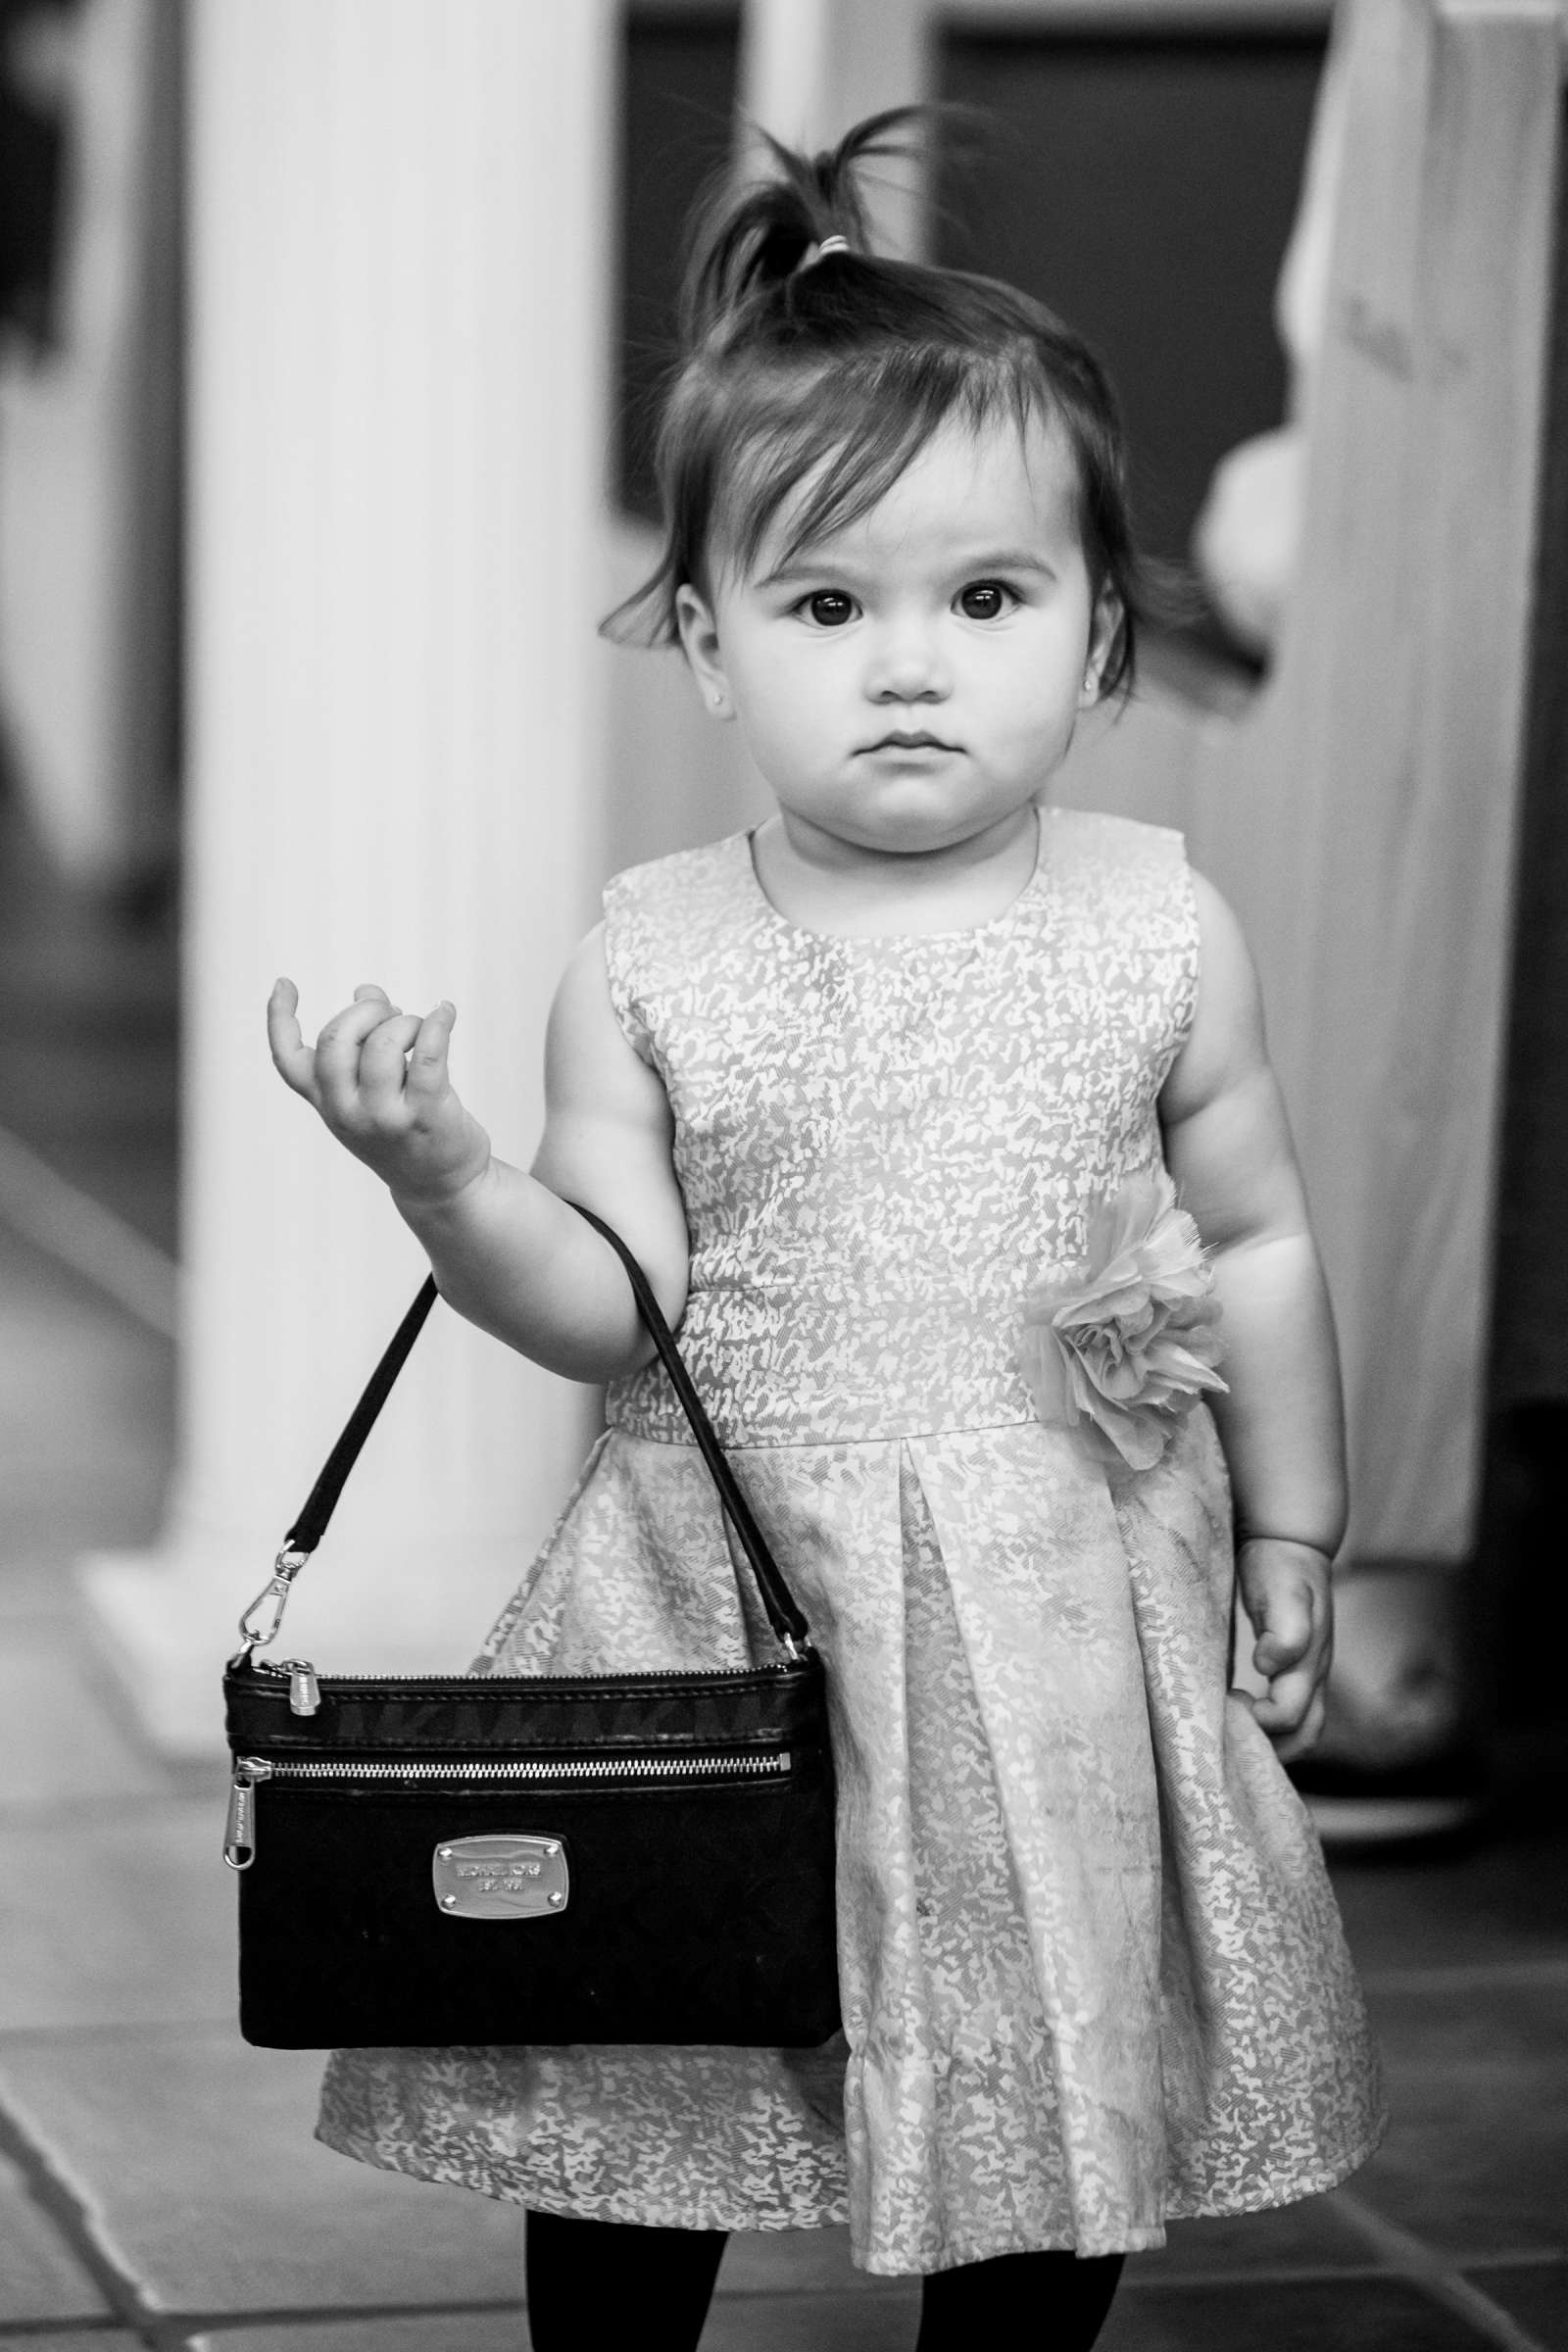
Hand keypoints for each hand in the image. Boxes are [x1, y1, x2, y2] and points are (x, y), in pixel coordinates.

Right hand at [267, 979, 491, 1208]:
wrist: (438, 1187)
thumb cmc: (404, 1126)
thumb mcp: (372, 1090)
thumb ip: (363, 1041)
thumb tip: (365, 990)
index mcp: (326, 1102)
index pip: (288, 1060)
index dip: (278, 1017)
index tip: (285, 982)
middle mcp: (346, 1112)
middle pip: (336, 1039)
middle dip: (367, 1010)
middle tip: (392, 1013)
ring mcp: (385, 1117)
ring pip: (384, 1044)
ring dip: (407, 1021)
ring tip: (422, 1027)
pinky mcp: (426, 1115)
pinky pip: (429, 1054)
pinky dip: (438, 1023)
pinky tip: (446, 1011)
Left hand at [1233, 1536, 1332, 1760]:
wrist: (1293, 1543)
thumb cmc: (1284, 1568)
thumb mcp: (1285, 1594)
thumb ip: (1286, 1632)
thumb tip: (1269, 1666)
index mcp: (1310, 1663)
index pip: (1289, 1717)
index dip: (1258, 1723)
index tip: (1225, 1703)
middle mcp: (1314, 1675)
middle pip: (1305, 1736)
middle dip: (1270, 1749)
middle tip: (1228, 1736)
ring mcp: (1309, 1673)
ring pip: (1302, 1729)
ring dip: (1271, 1742)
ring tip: (1232, 1735)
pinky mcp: (1297, 1669)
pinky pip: (1291, 1710)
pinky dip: (1269, 1726)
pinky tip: (1239, 1717)